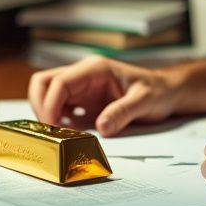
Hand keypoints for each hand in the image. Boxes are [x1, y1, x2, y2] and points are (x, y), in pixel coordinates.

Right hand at [27, 56, 175, 134]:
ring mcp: (81, 88)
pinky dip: (56, 122)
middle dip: (40, 107)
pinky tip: (68, 136)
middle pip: (43, 83)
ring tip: (57, 136)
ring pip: (47, 95)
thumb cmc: (157, 92)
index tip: (52, 128)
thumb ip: (123, 112)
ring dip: (46, 114)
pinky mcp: (83, 101)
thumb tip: (101, 127)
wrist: (166, 92)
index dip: (50, 105)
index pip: (60, 81)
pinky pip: (59, 108)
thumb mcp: (145, 102)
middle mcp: (83, 75)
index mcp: (95, 69)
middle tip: (49, 132)